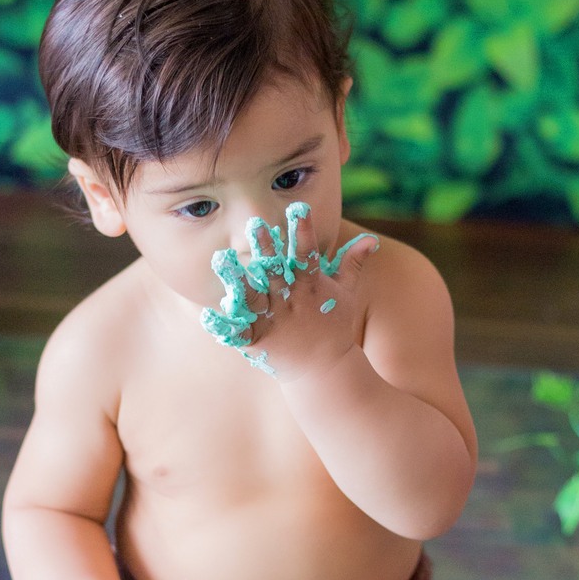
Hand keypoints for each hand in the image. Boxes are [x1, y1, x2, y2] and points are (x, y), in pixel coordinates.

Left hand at [230, 206, 376, 383]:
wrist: (325, 371)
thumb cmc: (332, 327)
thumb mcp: (346, 295)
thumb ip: (351, 265)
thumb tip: (370, 239)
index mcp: (310, 287)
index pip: (307, 255)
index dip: (304, 232)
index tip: (298, 208)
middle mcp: (290, 301)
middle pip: (276, 271)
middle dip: (266, 249)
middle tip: (255, 224)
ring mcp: (273, 321)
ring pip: (253, 297)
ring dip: (238, 280)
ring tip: (222, 259)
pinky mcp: (259, 340)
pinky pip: (239, 332)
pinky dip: (225, 328)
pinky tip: (208, 317)